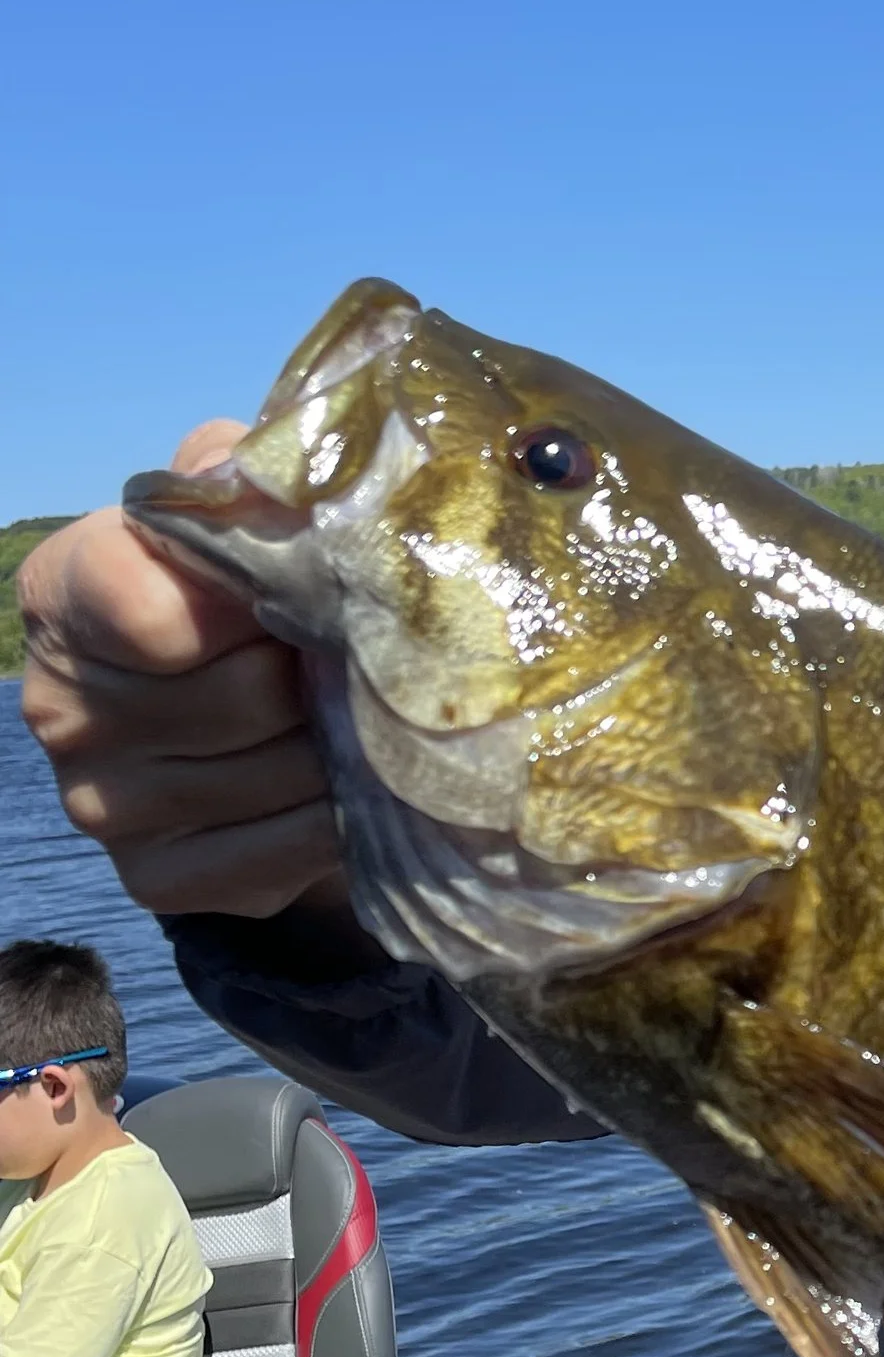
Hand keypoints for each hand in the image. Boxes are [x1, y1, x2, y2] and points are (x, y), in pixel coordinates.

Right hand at [17, 420, 354, 923]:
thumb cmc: (236, 596)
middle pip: (247, 691)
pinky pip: (292, 845)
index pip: (142, 601)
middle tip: (350, 654)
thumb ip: (239, 477)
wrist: (235, 725)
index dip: (246, 594)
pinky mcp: (159, 880)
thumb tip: (271, 477)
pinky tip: (343, 781)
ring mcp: (103, 805)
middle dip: (320, 670)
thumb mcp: (231, 512)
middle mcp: (60, 705)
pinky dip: (339, 813)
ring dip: (341, 741)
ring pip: (283, 769)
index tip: (297, 587)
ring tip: (349, 711)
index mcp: (60, 592)